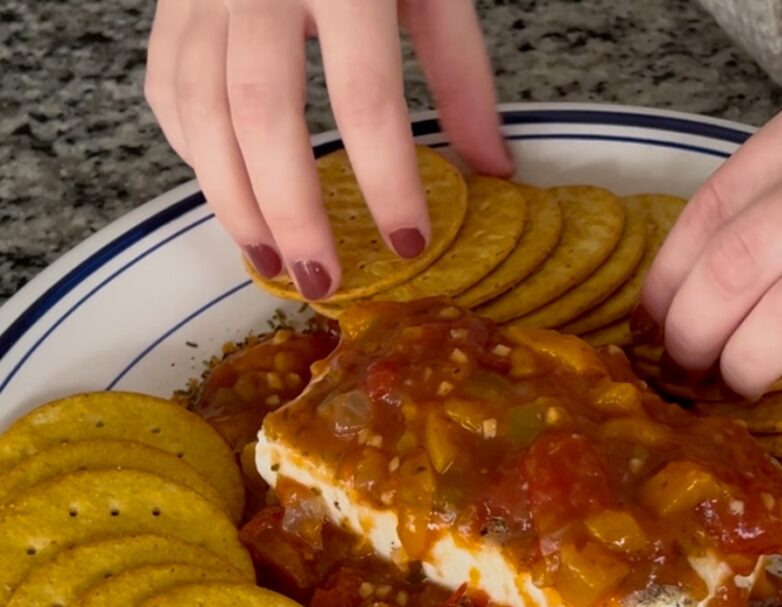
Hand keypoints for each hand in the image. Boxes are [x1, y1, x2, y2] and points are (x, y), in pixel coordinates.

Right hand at [145, 0, 510, 299]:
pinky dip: (192, 150)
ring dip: (231, 198)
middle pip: (261, 113)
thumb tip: (492, 170)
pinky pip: (166, 86)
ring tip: (269, 259)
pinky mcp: (171, 1)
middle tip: (323, 280)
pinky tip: (226, 190)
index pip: (366, 96)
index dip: (387, 180)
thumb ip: (460, 76)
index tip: (408, 244)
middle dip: (291, 210)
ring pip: (197, 108)